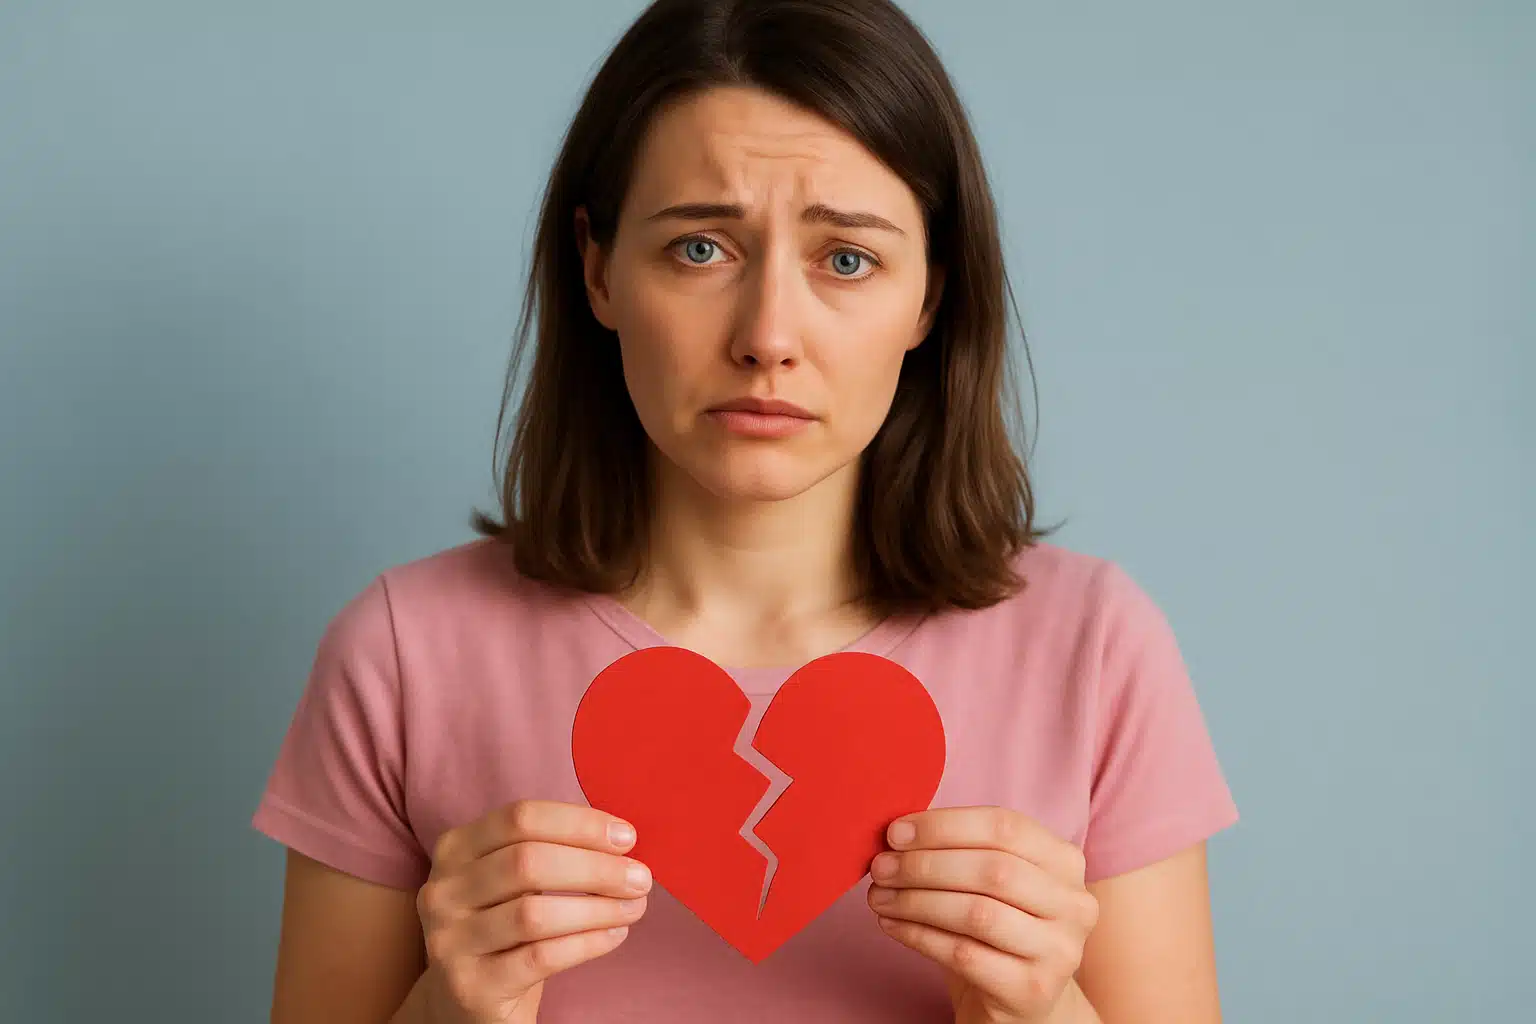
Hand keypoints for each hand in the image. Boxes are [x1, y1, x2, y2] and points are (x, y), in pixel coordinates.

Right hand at [414, 799, 652, 1023]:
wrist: (465, 1001)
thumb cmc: (504, 928)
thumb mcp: (512, 881)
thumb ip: (552, 851)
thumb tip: (620, 840)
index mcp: (456, 849)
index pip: (520, 818)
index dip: (579, 824)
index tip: (627, 838)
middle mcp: (442, 891)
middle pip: (528, 862)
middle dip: (596, 868)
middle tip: (641, 878)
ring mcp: (449, 941)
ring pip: (533, 914)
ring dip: (597, 908)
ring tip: (635, 907)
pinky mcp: (469, 986)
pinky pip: (539, 957)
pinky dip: (585, 944)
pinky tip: (614, 936)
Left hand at [867, 806, 1098, 1023]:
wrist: (1025, 1001)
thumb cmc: (999, 927)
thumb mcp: (996, 881)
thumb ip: (962, 849)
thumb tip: (898, 831)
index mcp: (1066, 860)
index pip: (1004, 826)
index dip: (945, 825)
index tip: (896, 832)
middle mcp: (1074, 904)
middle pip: (991, 869)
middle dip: (925, 865)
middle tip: (881, 867)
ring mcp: (1059, 950)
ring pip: (977, 913)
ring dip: (916, 901)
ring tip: (879, 897)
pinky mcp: (1033, 990)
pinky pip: (964, 955)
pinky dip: (919, 935)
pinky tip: (892, 925)